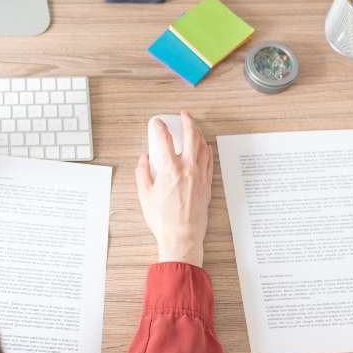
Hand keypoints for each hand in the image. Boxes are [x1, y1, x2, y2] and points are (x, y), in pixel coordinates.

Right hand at [135, 112, 213, 266]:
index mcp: (169, 169)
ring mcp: (200, 176)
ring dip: (198, 133)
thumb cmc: (163, 219)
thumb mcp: (144, 195)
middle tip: (184, 115)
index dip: (160, 127)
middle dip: (187, 121)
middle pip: (191, 136)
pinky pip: (209, 161)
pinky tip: (204, 148)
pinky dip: (206, 150)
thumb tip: (144, 158)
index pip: (164, 139)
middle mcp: (187, 169)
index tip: (157, 123)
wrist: (182, 236)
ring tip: (194, 128)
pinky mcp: (207, 184)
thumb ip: (142, 172)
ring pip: (203, 146)